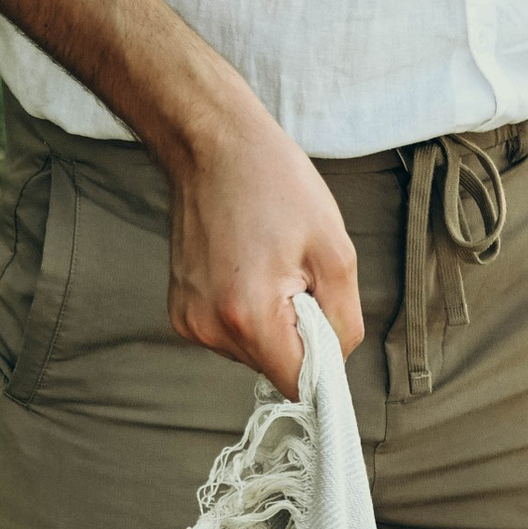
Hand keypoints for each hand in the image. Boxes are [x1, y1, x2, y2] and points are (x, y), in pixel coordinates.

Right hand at [165, 93, 364, 396]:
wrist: (213, 144)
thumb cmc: (274, 184)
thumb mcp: (335, 251)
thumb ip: (345, 321)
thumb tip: (338, 362)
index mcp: (249, 316)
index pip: (299, 384)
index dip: (323, 364)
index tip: (326, 323)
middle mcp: (210, 328)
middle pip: (275, 369)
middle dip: (298, 336)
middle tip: (296, 277)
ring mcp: (190, 321)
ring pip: (253, 353)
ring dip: (273, 323)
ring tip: (269, 266)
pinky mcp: (182, 312)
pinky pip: (231, 334)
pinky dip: (248, 313)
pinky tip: (246, 268)